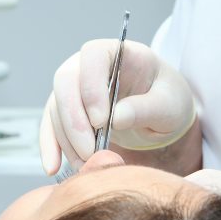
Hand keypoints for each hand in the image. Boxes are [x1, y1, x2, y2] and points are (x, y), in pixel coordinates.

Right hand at [39, 39, 196, 174]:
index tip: (101, 120)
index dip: (91, 86)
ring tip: (85, 164)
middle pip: (66, 81)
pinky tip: (52, 167)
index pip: (93, 55)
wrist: (161, 112)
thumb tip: (116, 117)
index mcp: (120, 52)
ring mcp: (76, 85)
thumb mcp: (169, 105)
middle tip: (89, 151)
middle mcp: (90, 64)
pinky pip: (52, 124)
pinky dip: (51, 146)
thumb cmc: (168, 100)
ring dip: (66, 138)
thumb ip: (146, 108)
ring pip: (56, 106)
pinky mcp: (68, 109)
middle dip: (74, 119)